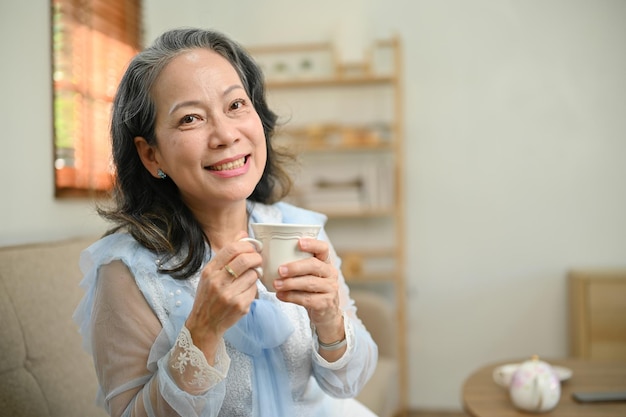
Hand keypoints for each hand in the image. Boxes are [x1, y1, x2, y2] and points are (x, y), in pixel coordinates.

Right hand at [185, 232, 261, 361]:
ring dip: (256, 272)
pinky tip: (246, 290)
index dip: (246, 245)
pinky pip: (254, 289)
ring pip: (253, 274)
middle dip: (256, 256)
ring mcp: (229, 295)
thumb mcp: (210, 274)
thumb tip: (243, 234)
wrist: (204, 324)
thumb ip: (226, 254)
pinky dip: (253, 287)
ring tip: (251, 275)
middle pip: (245, 259)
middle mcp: (218, 282)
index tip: (252, 247)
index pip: (231, 249)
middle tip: (258, 259)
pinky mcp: (240, 306)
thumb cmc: (208, 296)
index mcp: (209, 271)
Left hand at [273, 238, 342, 334]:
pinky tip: (280, 295)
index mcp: (325, 262)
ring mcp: (330, 289)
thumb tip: (271, 258)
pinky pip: (307, 299)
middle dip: (295, 267)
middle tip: (280, 270)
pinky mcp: (325, 303)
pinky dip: (291, 297)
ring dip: (290, 283)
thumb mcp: (309, 274)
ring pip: (310, 283)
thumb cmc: (312, 289)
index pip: (323, 248)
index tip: (298, 242)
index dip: (312, 244)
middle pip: (314, 265)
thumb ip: (297, 265)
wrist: (325, 313)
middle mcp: (330, 273)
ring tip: (276, 284)